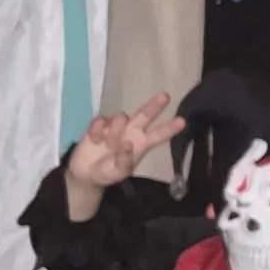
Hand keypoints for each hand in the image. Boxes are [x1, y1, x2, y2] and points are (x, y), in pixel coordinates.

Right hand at [65, 93, 184, 217]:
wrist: (86, 173)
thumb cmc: (108, 173)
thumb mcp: (118, 173)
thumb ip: (124, 160)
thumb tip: (127, 144)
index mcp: (142, 144)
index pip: (159, 134)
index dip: (170, 128)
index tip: (183, 121)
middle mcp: (132, 131)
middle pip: (145, 114)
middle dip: (155, 105)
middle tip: (165, 96)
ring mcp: (116, 126)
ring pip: (121, 117)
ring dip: (114, 131)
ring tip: (107, 144)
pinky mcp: (100, 124)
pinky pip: (101, 120)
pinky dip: (97, 130)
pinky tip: (95, 140)